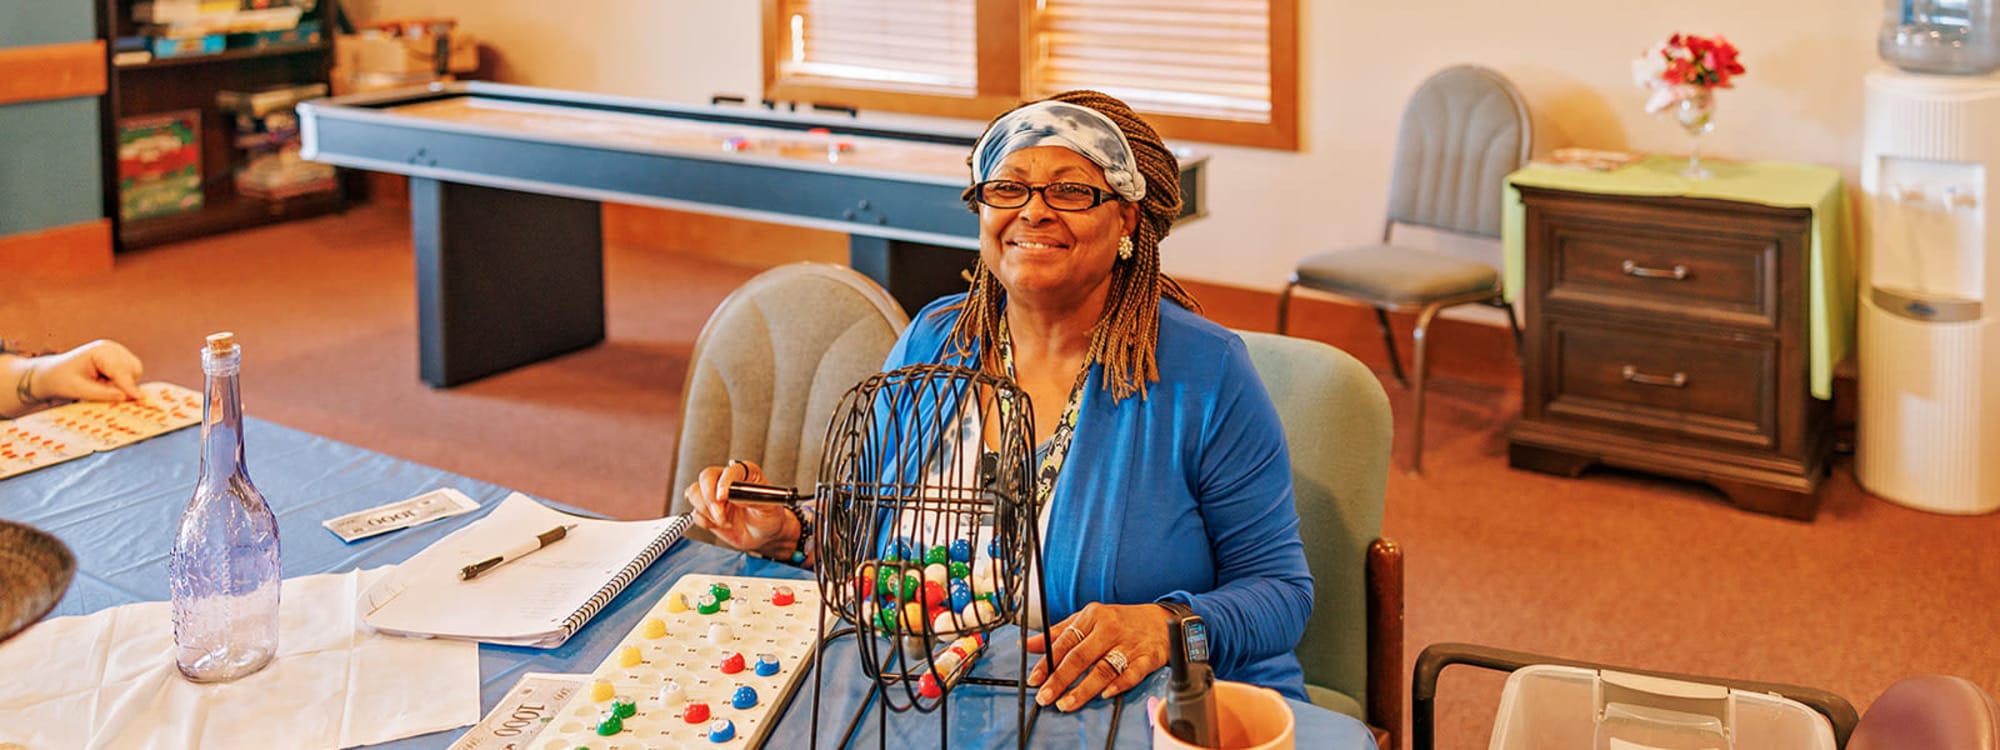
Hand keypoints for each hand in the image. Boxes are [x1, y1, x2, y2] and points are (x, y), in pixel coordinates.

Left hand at [29, 340, 143, 403]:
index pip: (120, 369)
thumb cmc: (61, 381)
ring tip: (100, 386)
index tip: (138, 399)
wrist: (52, 374)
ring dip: (123, 384)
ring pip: (134, 372)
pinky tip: (104, 383)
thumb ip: (103, 394)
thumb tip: (127, 397)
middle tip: (103, 393)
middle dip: (124, 385)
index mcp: (100, 351)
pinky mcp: (120, 360)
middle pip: (132, 369)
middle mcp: (112, 348)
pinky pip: (131, 375)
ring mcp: (118, 353)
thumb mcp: (78, 390)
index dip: (129, 385)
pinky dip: (122, 383)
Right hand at [683, 460, 795, 555]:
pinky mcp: (706, 510)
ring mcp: (714, 494)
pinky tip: (719, 525)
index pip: (730, 470)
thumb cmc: (769, 517)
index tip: (723, 497)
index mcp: (745, 473)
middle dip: (709, 498)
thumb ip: (753, 498)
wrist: (763, 535)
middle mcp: (726, 480)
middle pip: (706, 476)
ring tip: (724, 521)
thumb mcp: (769, 507)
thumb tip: (733, 495)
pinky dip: (704, 521)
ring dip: (706, 511)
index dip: (724, 482)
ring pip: (694, 492)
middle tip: (720, 515)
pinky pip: (695, 512)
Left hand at [1024, 602, 1173, 710]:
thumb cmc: (1120, 621)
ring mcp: (1129, 644)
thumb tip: (1028, 645)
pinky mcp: (1147, 657)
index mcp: (1092, 617)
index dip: (1047, 662)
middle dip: (1060, 679)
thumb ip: (1058, 633)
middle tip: (1046, 696)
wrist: (1161, 620)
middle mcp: (1110, 629)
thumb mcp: (1087, 619)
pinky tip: (1104, 695)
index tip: (1034, 679)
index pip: (1065, 641)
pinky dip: (1118, 685)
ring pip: (1103, 669)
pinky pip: (1131, 674)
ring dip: (1083, 689)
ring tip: (1066, 704)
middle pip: (1081, 657)